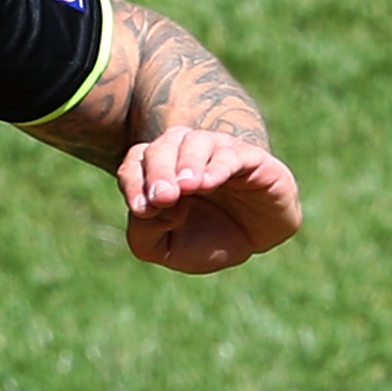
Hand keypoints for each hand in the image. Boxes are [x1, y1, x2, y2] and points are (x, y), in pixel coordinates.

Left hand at [118, 121, 299, 272]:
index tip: (142, 210)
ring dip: (186, 162)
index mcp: (161, 173)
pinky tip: (209, 182)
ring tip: (186, 187)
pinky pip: (231, 154)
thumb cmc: (209, 239)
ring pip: (195, 141)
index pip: (136, 161)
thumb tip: (154, 206)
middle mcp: (186, 155)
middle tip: (163, 198)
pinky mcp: (250, 159)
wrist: (258, 241)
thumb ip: (145, 234)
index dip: (133, 181)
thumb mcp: (168, 250)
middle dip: (158, 172)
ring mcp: (218, 152)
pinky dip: (217, 166)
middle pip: (162, 147)